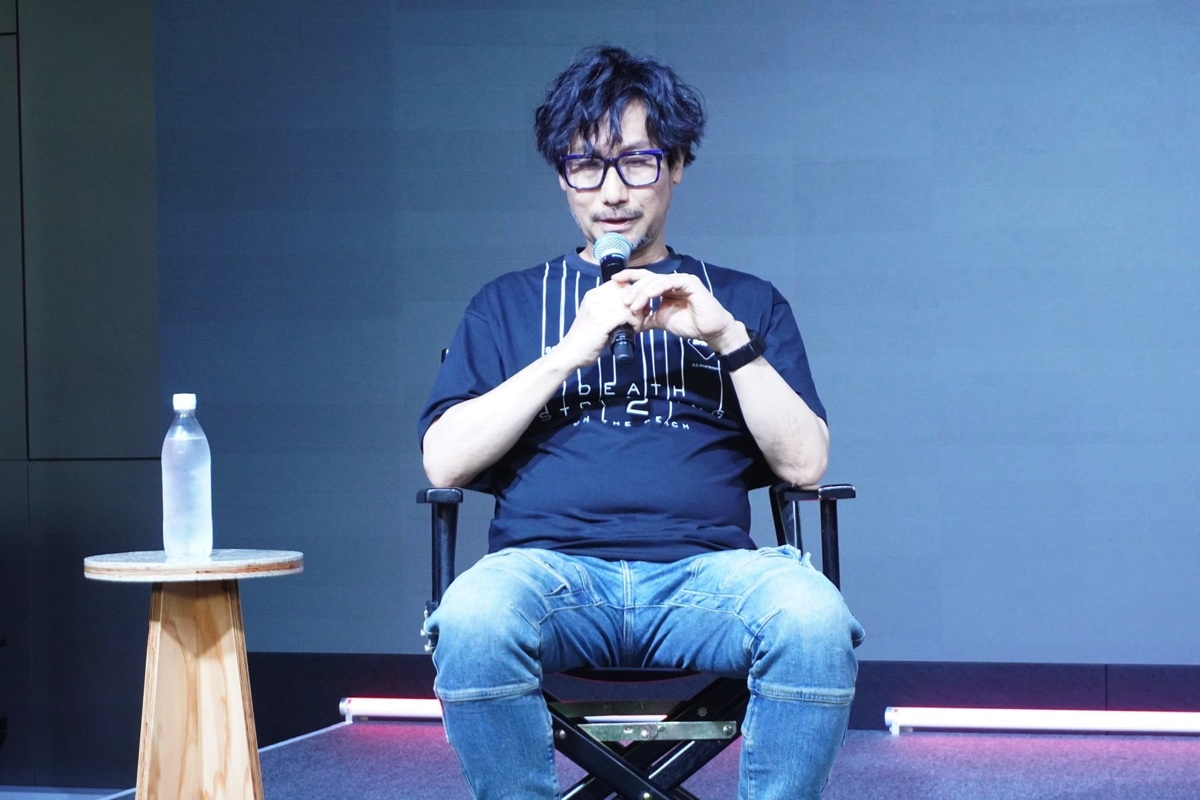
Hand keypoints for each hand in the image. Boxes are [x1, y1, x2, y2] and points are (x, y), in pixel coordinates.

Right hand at [554, 278, 641, 368]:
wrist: (569, 353)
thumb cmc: (584, 339)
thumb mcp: (594, 316)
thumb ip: (608, 308)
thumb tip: (631, 305)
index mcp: (592, 295)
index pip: (619, 284)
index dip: (632, 294)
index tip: (637, 306)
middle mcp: (594, 298)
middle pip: (626, 292)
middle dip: (638, 303)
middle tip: (642, 316)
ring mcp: (598, 309)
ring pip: (629, 303)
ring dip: (638, 314)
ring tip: (637, 325)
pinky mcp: (602, 322)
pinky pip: (627, 315)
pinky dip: (635, 323)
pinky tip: (635, 330)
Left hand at [617, 269, 747, 353]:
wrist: (709, 331)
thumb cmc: (689, 324)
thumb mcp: (661, 320)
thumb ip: (647, 317)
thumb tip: (630, 321)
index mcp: (664, 287)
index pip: (643, 280)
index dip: (629, 279)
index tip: (613, 282)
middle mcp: (671, 280)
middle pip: (647, 278)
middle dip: (632, 288)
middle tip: (623, 300)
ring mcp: (681, 280)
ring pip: (656, 280)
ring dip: (642, 292)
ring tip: (632, 304)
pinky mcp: (690, 282)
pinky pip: (670, 281)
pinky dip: (657, 288)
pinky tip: (649, 295)